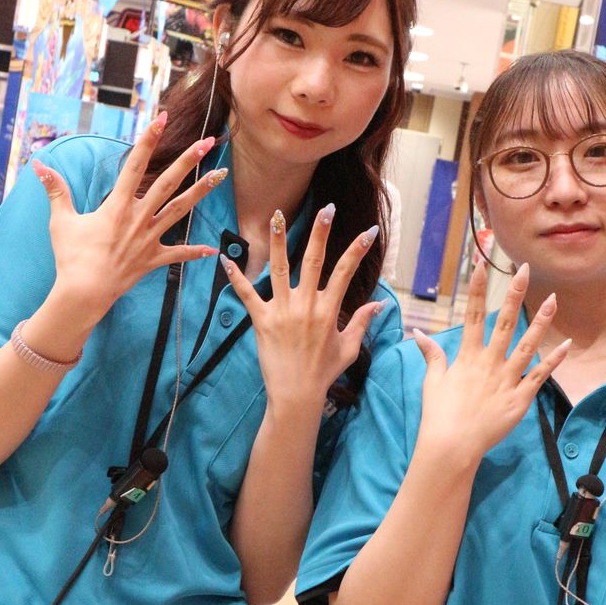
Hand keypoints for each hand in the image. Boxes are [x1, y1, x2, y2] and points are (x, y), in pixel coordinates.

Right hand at [35, 112, 221, 321]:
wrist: (84, 291)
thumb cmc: (71, 256)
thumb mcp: (62, 220)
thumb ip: (56, 189)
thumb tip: (38, 164)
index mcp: (118, 205)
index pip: (136, 164)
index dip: (149, 139)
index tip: (162, 118)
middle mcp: (139, 217)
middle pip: (168, 182)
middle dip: (189, 160)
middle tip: (208, 142)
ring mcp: (149, 238)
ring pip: (180, 210)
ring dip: (201, 192)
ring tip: (220, 176)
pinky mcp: (154, 259)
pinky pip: (178, 254)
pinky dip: (194, 252)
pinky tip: (212, 249)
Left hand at [220, 205, 383, 409]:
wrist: (297, 395)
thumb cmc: (324, 373)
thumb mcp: (349, 348)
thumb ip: (363, 322)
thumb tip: (380, 304)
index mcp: (329, 310)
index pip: (346, 272)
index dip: (358, 250)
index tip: (367, 231)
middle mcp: (307, 306)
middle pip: (314, 261)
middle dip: (320, 233)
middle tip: (325, 209)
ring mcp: (283, 312)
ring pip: (280, 269)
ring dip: (279, 241)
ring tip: (277, 216)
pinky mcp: (261, 321)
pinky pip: (247, 295)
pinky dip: (236, 278)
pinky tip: (225, 260)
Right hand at [412, 262, 569, 469]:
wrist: (452, 445)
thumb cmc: (439, 414)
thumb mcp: (432, 381)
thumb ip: (432, 355)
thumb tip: (418, 333)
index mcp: (467, 357)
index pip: (472, 315)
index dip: (477, 288)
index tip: (481, 264)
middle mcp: (489, 362)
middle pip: (503, 322)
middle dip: (514, 294)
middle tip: (525, 270)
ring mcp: (506, 379)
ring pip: (526, 345)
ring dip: (540, 322)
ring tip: (553, 300)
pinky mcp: (520, 398)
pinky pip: (539, 376)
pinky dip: (553, 361)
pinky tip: (566, 345)